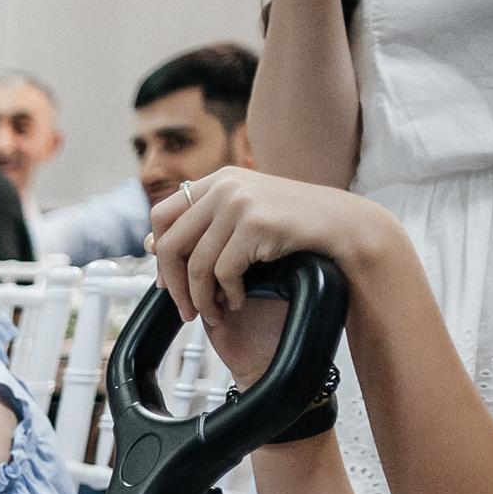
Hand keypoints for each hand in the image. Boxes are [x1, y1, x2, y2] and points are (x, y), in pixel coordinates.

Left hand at [146, 168, 395, 328]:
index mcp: (216, 180)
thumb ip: (203, 225)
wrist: (342, 225)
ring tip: (213, 314)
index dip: (158, 252)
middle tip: (184, 311)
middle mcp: (224, 186)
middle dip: (173, 286)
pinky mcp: (255, 224)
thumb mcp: (244, 215)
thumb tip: (149, 244)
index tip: (167, 281)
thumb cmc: (292, 224)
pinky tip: (238, 301)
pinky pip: (223, 273)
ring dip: (201, 299)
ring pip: (196, 265)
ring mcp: (239, 203)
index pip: (161, 215)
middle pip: (170, 244)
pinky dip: (228, 295)